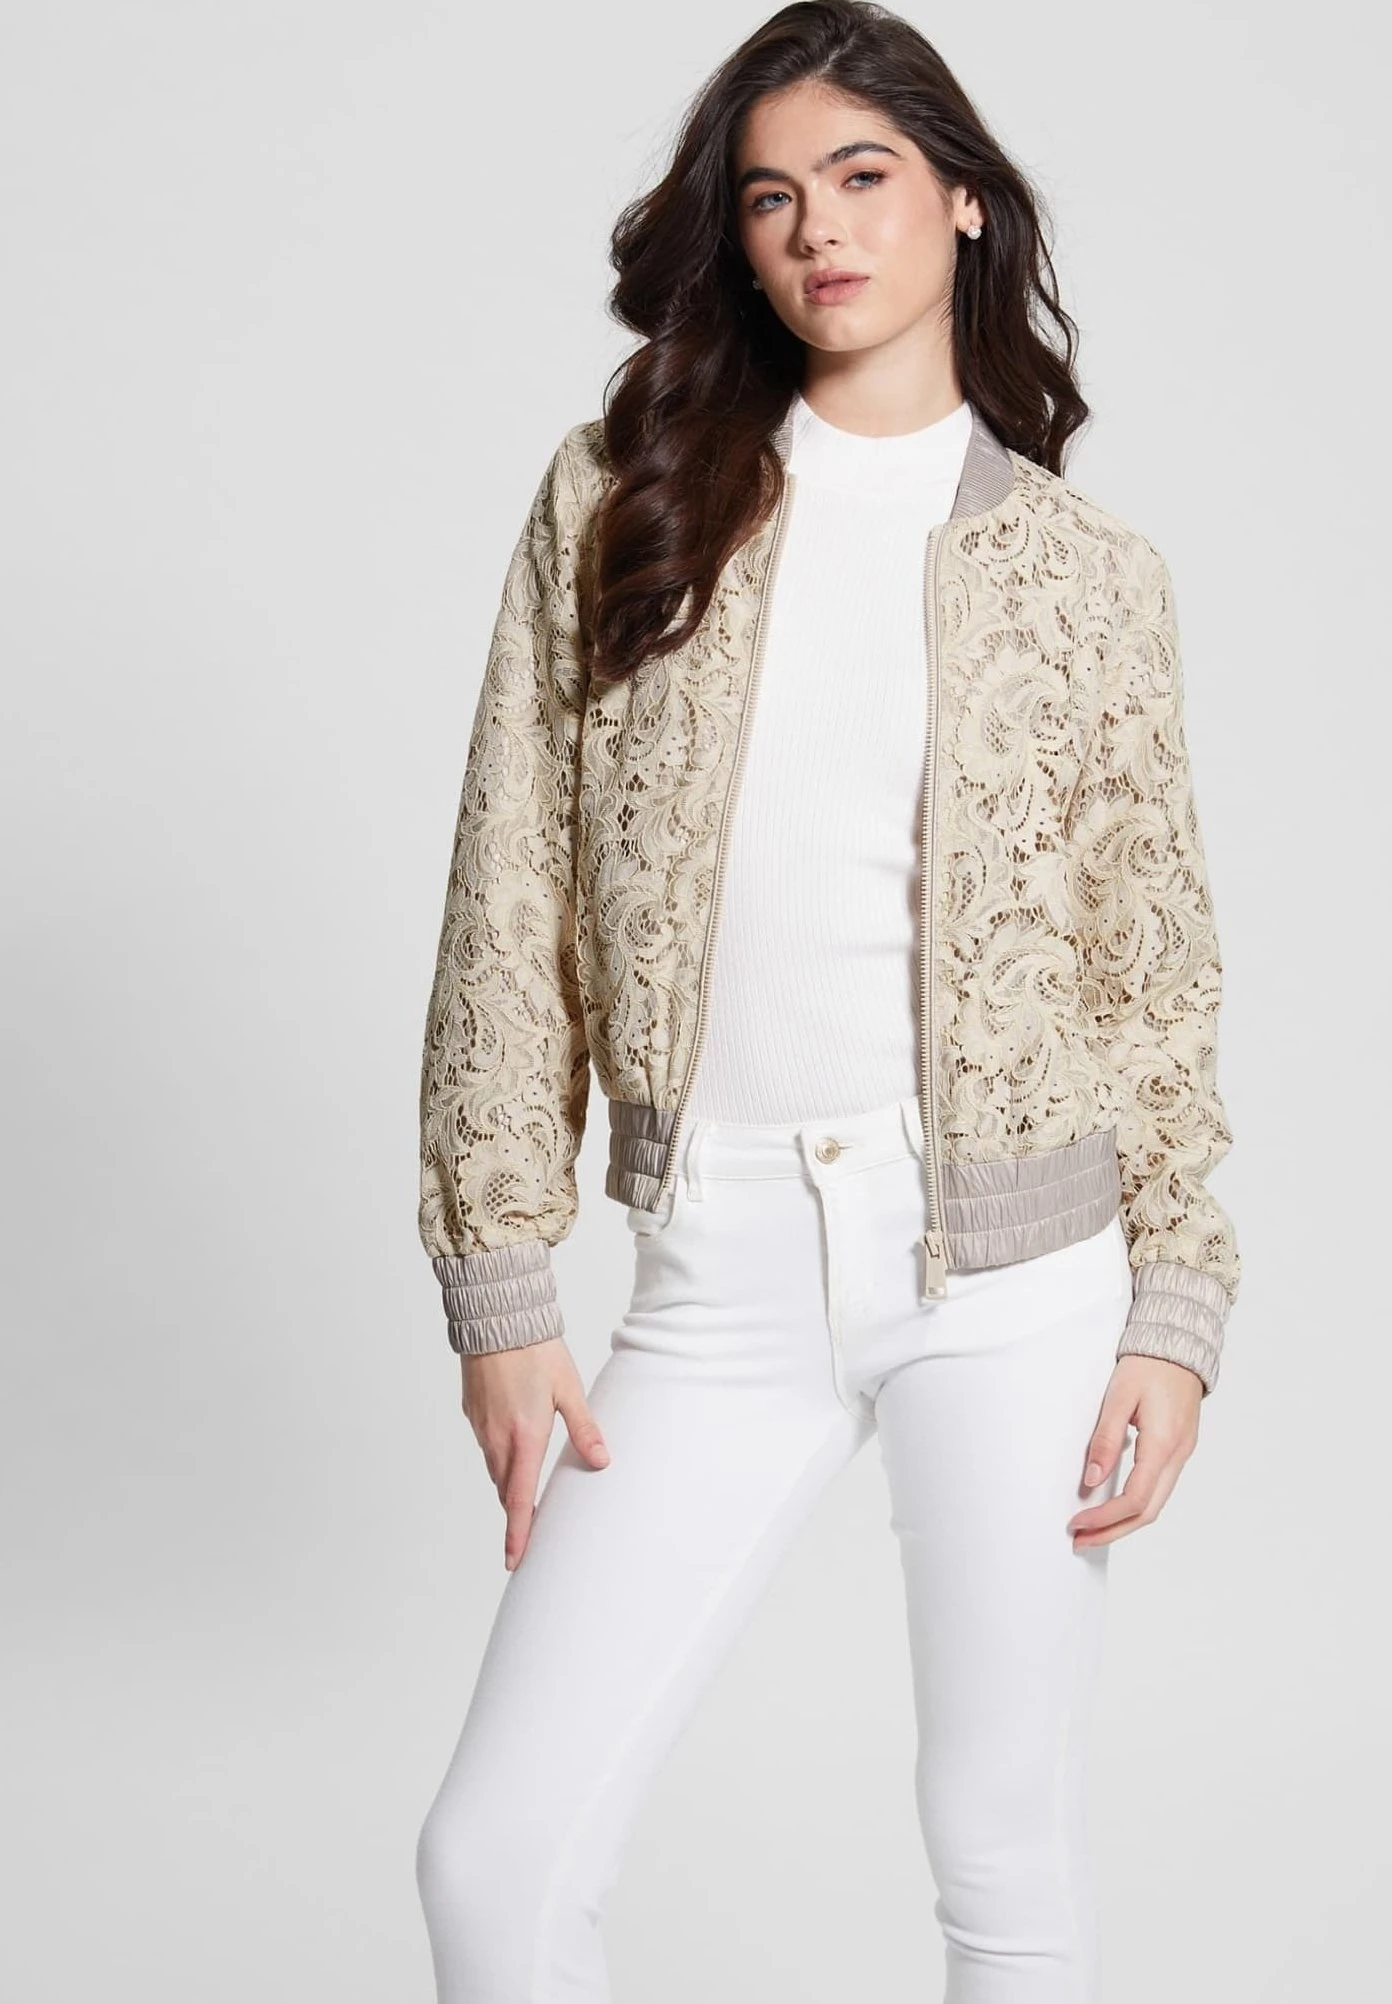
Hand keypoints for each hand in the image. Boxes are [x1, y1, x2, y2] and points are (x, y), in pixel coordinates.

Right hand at [460, 1340, 609, 1570]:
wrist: (497, 1320)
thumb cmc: (536, 1351)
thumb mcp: (569, 1390)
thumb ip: (584, 1429)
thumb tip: (602, 1461)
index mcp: (525, 1436)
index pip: (520, 1498)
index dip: (519, 1532)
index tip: (515, 1559)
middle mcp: (498, 1437)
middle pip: (506, 1489)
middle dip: (516, 1515)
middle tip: (527, 1537)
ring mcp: (482, 1426)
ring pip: (495, 1470)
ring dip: (508, 1486)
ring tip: (523, 1498)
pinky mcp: (473, 1413)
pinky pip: (486, 1447)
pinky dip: (499, 1458)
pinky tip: (512, 1449)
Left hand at [1067, 1355, 1202, 1548]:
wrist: (1178, 1345)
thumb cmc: (1148, 1365)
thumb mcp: (1119, 1396)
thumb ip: (1106, 1438)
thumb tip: (1091, 1479)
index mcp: (1163, 1444)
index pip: (1135, 1498)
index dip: (1105, 1518)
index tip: (1076, 1524)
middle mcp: (1177, 1456)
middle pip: (1148, 1512)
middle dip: (1113, 1531)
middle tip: (1079, 1541)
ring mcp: (1181, 1454)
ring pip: (1155, 1504)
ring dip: (1124, 1521)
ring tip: (1091, 1529)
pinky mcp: (1177, 1449)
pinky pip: (1158, 1488)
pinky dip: (1135, 1504)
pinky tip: (1112, 1505)